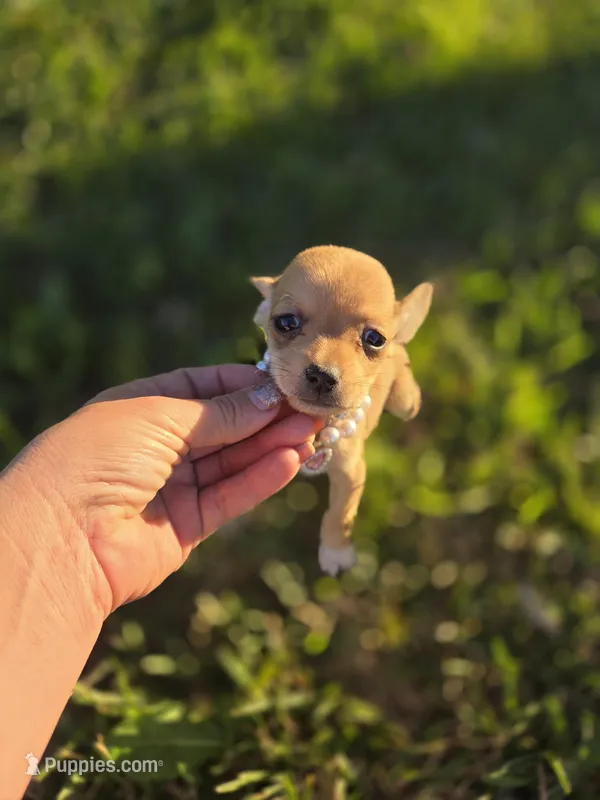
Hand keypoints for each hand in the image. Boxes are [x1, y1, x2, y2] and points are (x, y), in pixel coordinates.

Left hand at [9, 364, 316, 616]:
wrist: (61, 536)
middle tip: (310, 407)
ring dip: (272, 445)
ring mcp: (174, 486)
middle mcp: (159, 446)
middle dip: (266, 416)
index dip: (241, 384)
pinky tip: (291, 461)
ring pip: (233, 461)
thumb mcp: (161, 416)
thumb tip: (267, 398)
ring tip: (311, 431)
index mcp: (143, 408)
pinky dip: (262, 479)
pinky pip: (231, 496)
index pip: (202, 388)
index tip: (280, 382)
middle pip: (225, 426)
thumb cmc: (100, 456)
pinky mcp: (188, 526)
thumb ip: (220, 412)